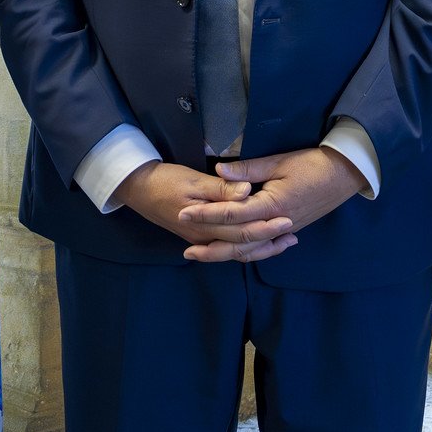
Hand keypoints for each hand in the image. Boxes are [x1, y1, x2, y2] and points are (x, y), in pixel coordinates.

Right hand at [115, 161, 298, 261]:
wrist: (138, 189)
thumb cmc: (166, 180)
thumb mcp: (193, 179)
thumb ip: (221, 189)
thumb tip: (247, 192)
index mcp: (206, 224)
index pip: (242, 231)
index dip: (267, 226)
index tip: (288, 219)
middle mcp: (205, 238)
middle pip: (243, 245)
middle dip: (269, 240)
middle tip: (293, 233)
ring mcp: (202, 239)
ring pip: (236, 251)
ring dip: (261, 248)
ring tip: (285, 243)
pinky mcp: (200, 236)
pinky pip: (227, 248)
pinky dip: (246, 248)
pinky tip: (259, 243)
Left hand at [177, 146, 367, 261]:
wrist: (346, 174)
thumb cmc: (313, 164)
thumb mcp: (279, 162)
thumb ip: (248, 170)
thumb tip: (218, 170)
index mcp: (271, 206)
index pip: (231, 214)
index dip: (206, 214)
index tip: (184, 213)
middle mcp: (275, 224)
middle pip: (238, 242)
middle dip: (211, 246)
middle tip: (187, 250)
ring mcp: (284, 230)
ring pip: (251, 250)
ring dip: (226, 254)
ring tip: (205, 256)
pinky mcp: (290, 230)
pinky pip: (265, 248)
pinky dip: (250, 253)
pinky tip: (238, 254)